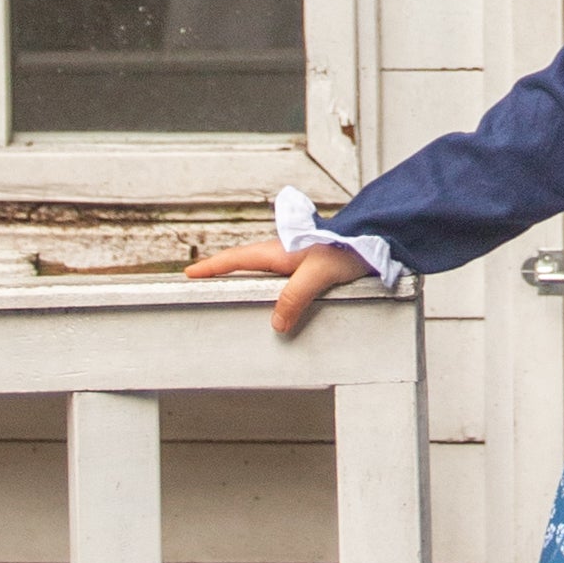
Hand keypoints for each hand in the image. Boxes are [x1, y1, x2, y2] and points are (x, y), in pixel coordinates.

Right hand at [178, 236, 366, 336]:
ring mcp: (294, 258)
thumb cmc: (348, 249)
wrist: (374, 239)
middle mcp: (282, 252)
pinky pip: (278, 278)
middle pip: (243, 262)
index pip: (235, 259)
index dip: (211, 267)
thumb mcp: (317, 275)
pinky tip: (271, 298)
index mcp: (277, 251)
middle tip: (202, 282)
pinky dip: (266, 286)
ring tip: (230, 292)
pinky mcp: (308, 265)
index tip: (189, 274)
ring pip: (261, 270)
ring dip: (244, 278)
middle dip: (221, 272)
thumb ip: (294, 297)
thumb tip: (276, 323)